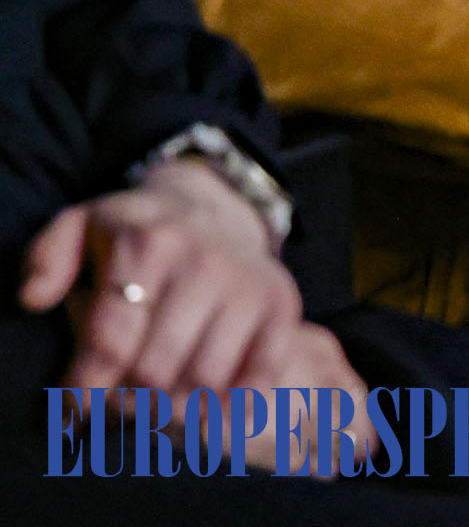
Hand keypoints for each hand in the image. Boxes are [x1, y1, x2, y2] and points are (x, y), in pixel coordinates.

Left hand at [22, 164, 364, 467]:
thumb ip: (47, 259)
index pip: (112, 338)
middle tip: (114, 409)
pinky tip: (202, 407)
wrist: (218, 210)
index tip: (73, 410)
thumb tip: (35, 299)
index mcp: (151, 243)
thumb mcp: (81, 228)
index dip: (85, 386)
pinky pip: (257, 378)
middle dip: (126, 401)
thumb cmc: (139, 234)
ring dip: (172, 410)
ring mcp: (249, 286)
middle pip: (156, 368)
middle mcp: (206, 262)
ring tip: (151, 410)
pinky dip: (229, 406)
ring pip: (204, 380)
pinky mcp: (281, 307)